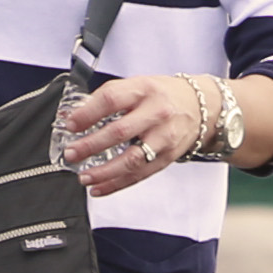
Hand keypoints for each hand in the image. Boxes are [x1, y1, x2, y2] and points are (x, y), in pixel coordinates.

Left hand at [61, 73, 207, 197]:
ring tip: (84, 177)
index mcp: (143, 89)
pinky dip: (117, 184)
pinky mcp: (168, 157)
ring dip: (104, 172)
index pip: (111, 99)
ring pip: (131, 159)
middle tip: (72, 153)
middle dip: (90, 146)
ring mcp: (164, 137)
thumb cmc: (163, 95)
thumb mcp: (138, 85)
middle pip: (119, 132)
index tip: (71, 124)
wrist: (201, 107)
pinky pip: (140, 174)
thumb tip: (74, 115)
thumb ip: (108, 98)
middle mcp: (156, 113)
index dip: (87, 113)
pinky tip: (100, 187)